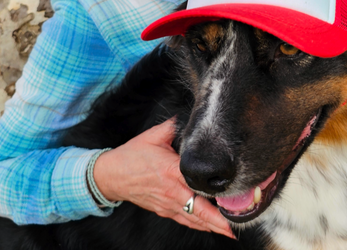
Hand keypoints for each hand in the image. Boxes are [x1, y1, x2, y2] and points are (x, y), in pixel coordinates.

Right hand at [93, 119, 234, 238]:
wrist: (112, 175)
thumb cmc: (132, 155)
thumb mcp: (153, 136)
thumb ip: (173, 127)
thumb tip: (188, 116)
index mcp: (170, 170)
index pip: (196, 184)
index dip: (213, 193)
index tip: (231, 196)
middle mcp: (171, 190)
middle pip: (199, 209)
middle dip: (217, 219)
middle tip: (234, 225)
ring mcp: (167, 203)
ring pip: (193, 219)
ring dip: (211, 226)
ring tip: (228, 230)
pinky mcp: (163, 210)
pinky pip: (184, 220)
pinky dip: (198, 225)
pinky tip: (209, 227)